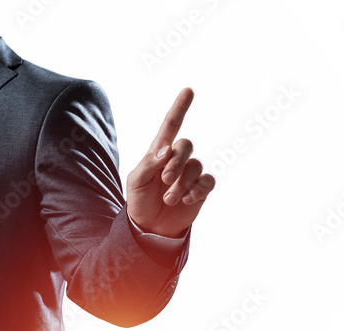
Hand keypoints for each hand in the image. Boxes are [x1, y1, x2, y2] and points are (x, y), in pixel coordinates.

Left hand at [126, 87, 215, 237]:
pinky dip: (197, 190)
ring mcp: (190, 173)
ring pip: (196, 166)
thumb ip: (149, 163)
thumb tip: (167, 150)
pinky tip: (187, 200)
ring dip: (182, 184)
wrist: (150, 227)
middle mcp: (177, 159)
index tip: (188, 90)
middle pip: (186, 145)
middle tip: (164, 180)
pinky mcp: (201, 189)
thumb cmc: (140, 201)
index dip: (180, 108)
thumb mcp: (136, 182)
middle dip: (175, 162)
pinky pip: (208, 181)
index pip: (171, 126)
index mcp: (159, 153)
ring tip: (169, 199)